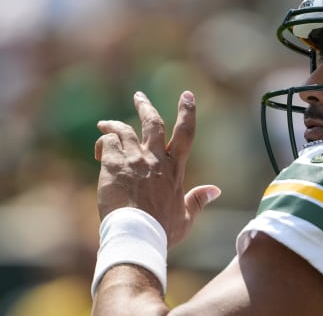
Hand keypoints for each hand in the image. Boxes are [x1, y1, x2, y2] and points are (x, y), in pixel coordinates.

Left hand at [94, 91, 220, 247]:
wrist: (137, 235)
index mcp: (175, 169)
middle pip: (154, 122)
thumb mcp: (186, 218)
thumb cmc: (162, 230)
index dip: (187, 112)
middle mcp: (156, 159)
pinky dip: (104, 142)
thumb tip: (215, 191)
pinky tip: (100, 151)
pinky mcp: (114, 165)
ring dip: (114, 124)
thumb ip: (198, 201)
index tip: (186, 96)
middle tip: (139, 96)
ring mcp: (135, 160)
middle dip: (146, 106)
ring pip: (125, 129)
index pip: (185, 133)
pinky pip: (108, 143)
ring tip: (105, 124)